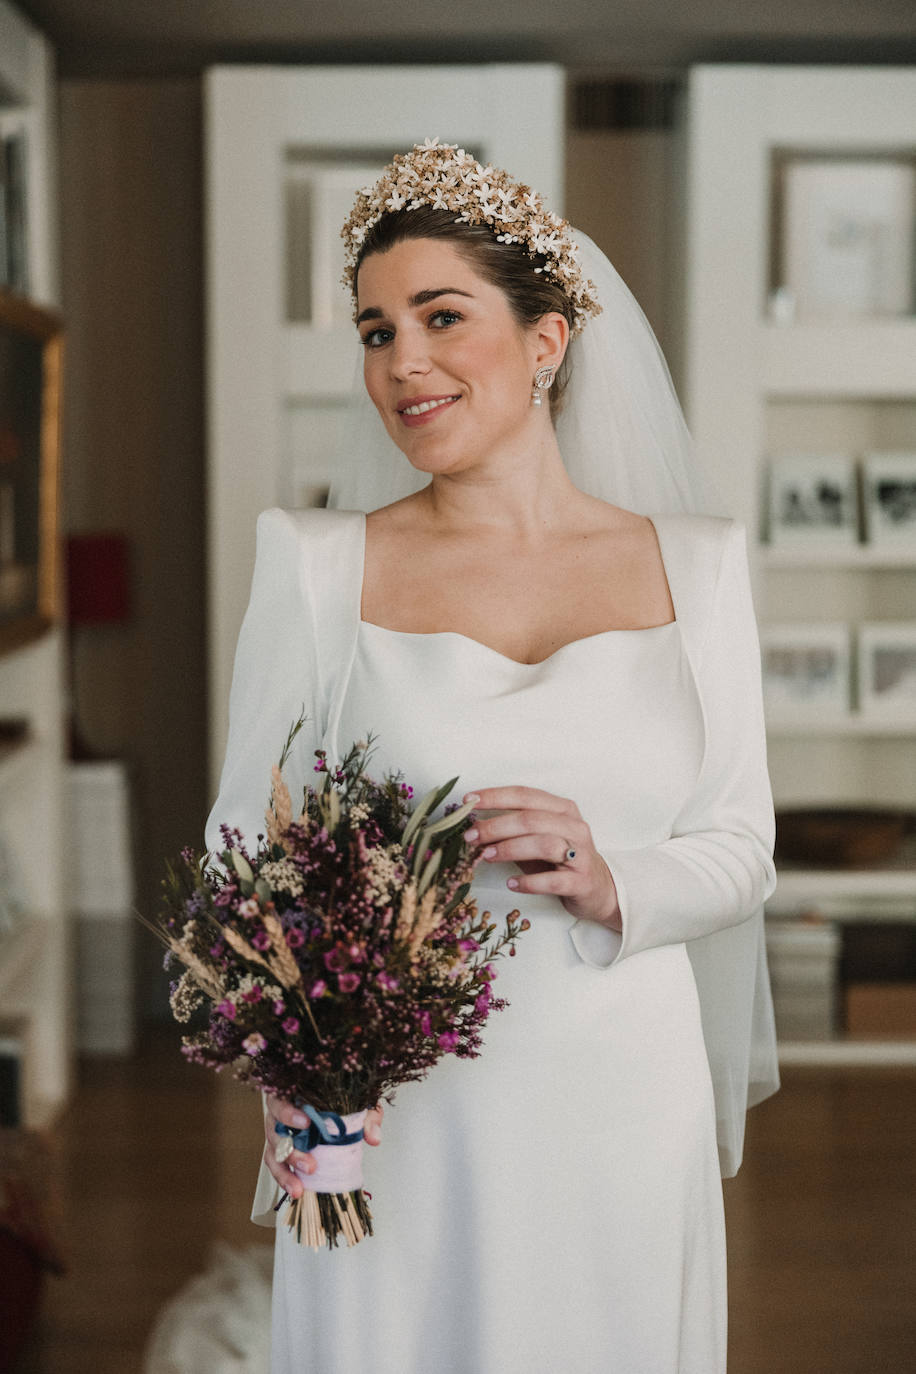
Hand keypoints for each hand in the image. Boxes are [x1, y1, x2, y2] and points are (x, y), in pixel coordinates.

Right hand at [264, 1096, 383, 1198]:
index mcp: (293, 1094)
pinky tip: (296, 1190)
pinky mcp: (280, 1151)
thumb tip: (373, 1138)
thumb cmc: (340, 1098)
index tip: (306, 1123)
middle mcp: (279, 1113)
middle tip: (311, 1166)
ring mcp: (279, 1133)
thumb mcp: (358, 1102)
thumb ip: (367, 1116)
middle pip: (275, 1131)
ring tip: (299, 1188)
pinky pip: (277, 1165)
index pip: (281, 1100)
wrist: (337, 1104)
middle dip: (292, 1151)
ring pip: (273, 1152)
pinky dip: (284, 1178)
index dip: (289, 1113)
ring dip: (285, 1172)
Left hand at [463, 786, 621, 930]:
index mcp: (562, 809)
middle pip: (531, 819)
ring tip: (486, 857)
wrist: (598, 889)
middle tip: (471, 835)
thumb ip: (513, 830)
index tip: (468, 802)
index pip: (525, 795)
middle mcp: (574, 826)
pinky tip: (512, 883)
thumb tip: (474, 825)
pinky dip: (529, 882)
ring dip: (509, 849)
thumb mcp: (537, 839)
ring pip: (543, 844)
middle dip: (496, 826)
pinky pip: (552, 880)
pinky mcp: (581, 881)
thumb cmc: (560, 861)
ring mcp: (581, 853)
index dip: (495, 796)